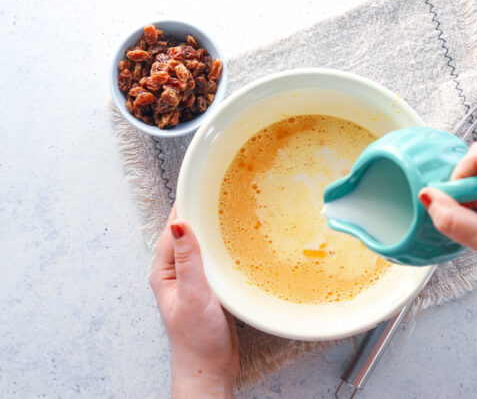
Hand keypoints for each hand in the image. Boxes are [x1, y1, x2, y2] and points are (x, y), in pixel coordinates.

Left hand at [150, 207, 238, 398]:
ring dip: (212, 229)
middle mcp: (175, 272)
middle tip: (219, 191)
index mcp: (164, 271)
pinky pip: (212, 259)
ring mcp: (191, 279)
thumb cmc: (196, 339)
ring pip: (201, 245)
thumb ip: (188, 259)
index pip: (172, 228)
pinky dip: (222, 247)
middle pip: (186, 234)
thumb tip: (178, 225)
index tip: (198, 184)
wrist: (209, 368)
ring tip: (228, 209)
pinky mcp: (207, 287)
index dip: (185, 205)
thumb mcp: (192, 294)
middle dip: (199, 213)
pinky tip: (235, 242)